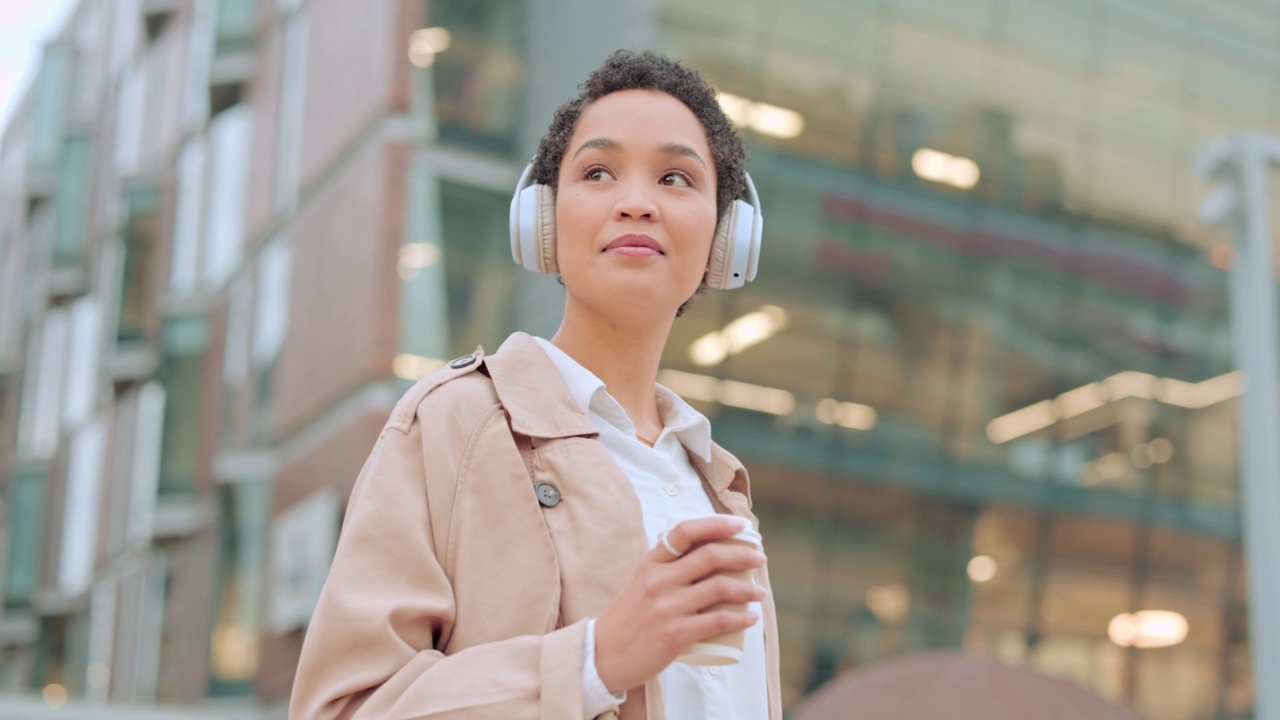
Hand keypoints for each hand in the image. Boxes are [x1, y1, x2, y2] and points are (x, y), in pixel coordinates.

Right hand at [592, 515, 766, 692]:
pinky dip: (740, 618)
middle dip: (743, 554)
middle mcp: (658, 580)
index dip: (716, 524)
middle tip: (760, 558)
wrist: (604, 654)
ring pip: (720, 588)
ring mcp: (667, 607)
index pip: (685, 531)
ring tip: (760, 592)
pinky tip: (751, 618)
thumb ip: (668, 568)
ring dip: (748, 588)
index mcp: (650, 563)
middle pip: (711, 556)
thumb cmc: (629, 617)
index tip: (740, 525)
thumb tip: (709, 556)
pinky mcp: (676, 634)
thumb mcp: (641, 582)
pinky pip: (718, 621)